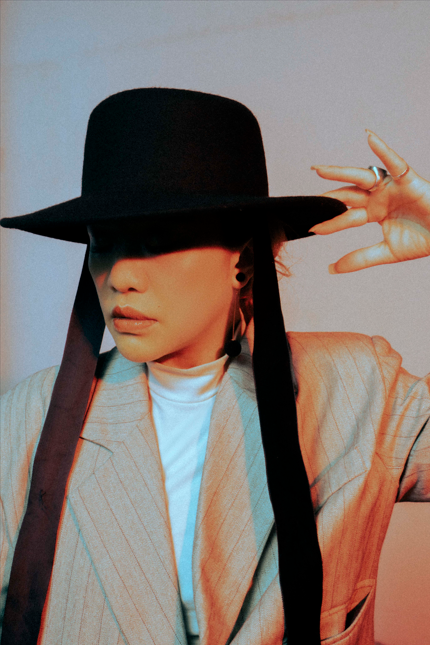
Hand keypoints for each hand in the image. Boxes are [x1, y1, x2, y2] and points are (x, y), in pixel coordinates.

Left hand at [309, 131, 429, 272]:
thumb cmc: (424, 240)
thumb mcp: (387, 252)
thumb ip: (360, 258)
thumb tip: (332, 268)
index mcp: (374, 212)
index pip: (346, 217)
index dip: (330, 223)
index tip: (312, 228)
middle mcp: (380, 197)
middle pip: (348, 194)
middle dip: (328, 196)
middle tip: (306, 198)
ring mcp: (392, 187)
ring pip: (362, 177)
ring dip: (341, 173)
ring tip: (319, 170)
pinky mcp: (408, 179)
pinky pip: (395, 162)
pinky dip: (383, 150)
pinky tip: (370, 138)